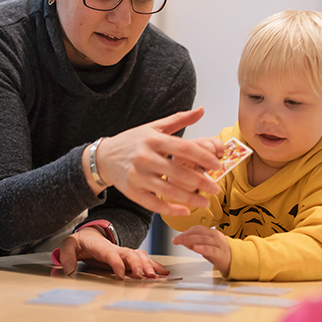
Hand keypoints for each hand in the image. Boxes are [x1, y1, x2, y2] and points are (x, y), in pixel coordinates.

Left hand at [55, 228, 168, 279]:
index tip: (121, 276)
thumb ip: (66, 256)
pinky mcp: (128, 257)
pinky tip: (162, 273)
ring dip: (149, 266)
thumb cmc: (79, 242)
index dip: (117, 264)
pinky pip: (143, 259)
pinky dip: (153, 265)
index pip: (111, 254)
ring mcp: (123, 252)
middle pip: (130, 254)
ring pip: (139, 256)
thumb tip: (69, 270)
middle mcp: (115, 248)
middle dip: (139, 265)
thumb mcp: (68, 246)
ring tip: (157, 276)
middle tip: (144, 277)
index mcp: (100, 246)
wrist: (89, 235)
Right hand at [92, 109, 223, 216]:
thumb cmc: (132, 142)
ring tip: (205, 202)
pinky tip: (184, 211)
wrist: (104, 157)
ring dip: (190, 199)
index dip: (204, 158)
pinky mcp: (132, 191)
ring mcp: (137, 176)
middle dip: (201, 181)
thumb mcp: (154, 127)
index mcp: (153, 139)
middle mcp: (145, 157)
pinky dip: (171, 209)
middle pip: (179, 172)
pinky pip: (154, 204)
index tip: (218, 165)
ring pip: (168, 190)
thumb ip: (179, 119)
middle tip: (216, 187)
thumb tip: (201, 111)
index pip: (184, 148)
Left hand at [172, 225, 231, 274]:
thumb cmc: (219, 252)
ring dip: (190, 240)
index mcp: (211, 232)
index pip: (197, 228)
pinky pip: (211, 250)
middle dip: (185, 236)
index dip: (186, 232)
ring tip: (181, 242)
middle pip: (198, 233)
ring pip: (203, 239)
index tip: (177, 237)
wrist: (235, 260)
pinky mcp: (221, 253)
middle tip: (175, 240)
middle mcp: (215, 236)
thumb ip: (195, 243)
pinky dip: (202, 248)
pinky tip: (195, 248)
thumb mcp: (206, 246)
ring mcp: (219, 244)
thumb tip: (183, 241)